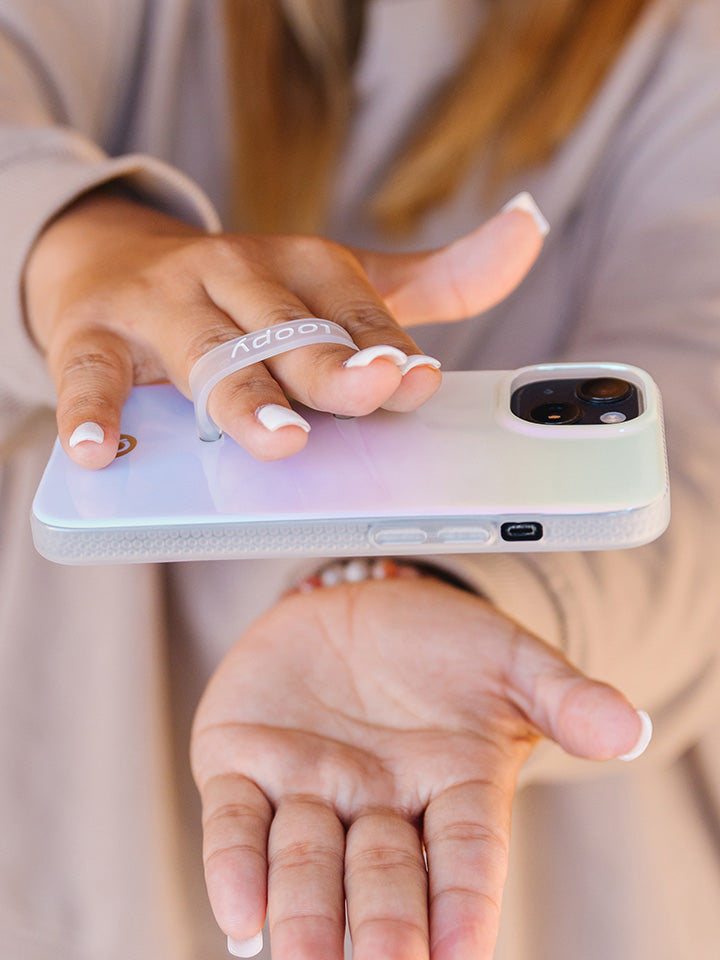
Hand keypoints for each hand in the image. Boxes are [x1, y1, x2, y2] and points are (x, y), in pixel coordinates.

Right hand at [23, 190, 544, 467]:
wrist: (120, 260)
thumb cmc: (251, 295)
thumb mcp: (342, 283)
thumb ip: (434, 279)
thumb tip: (527, 235)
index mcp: (303, 265)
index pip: (354, 310)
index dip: (387, 346)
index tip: (417, 381)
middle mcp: (237, 274)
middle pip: (288, 326)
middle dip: (331, 365)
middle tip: (368, 395)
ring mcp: (165, 302)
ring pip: (208, 350)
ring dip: (245, 395)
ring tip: (282, 439)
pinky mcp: (97, 331)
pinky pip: (92, 371)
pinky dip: (94, 411)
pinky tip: (100, 453)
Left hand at [190, 576, 644, 959]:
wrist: (363, 608)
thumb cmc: (443, 646)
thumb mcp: (510, 661)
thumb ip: (564, 695)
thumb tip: (629, 726)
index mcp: (450, 789)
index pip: (465, 856)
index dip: (465, 903)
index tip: (462, 950)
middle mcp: (377, 805)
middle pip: (382, 873)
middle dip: (382, 921)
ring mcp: (307, 787)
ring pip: (302, 861)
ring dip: (302, 912)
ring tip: (298, 958)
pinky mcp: (243, 762)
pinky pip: (234, 820)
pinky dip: (232, 862)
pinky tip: (238, 911)